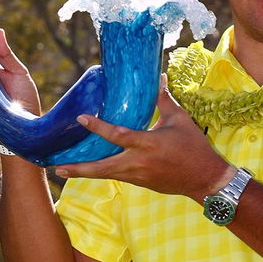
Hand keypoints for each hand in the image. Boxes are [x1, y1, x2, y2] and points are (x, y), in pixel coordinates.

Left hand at [53, 76, 233, 200]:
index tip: (81, 118)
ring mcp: (138, 176)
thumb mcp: (180, 120)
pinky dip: (102, 172)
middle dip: (79, 168)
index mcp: (148, 144)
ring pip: (106, 175)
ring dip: (85, 173)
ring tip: (63, 170)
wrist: (206, 180)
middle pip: (102, 168)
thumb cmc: (194, 147)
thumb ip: (164, 100)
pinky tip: (90, 168)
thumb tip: (158, 77)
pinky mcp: (141, 183)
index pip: (118, 135)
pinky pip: (117, 176)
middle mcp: (139, 163)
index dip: (98, 127)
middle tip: (56, 167)